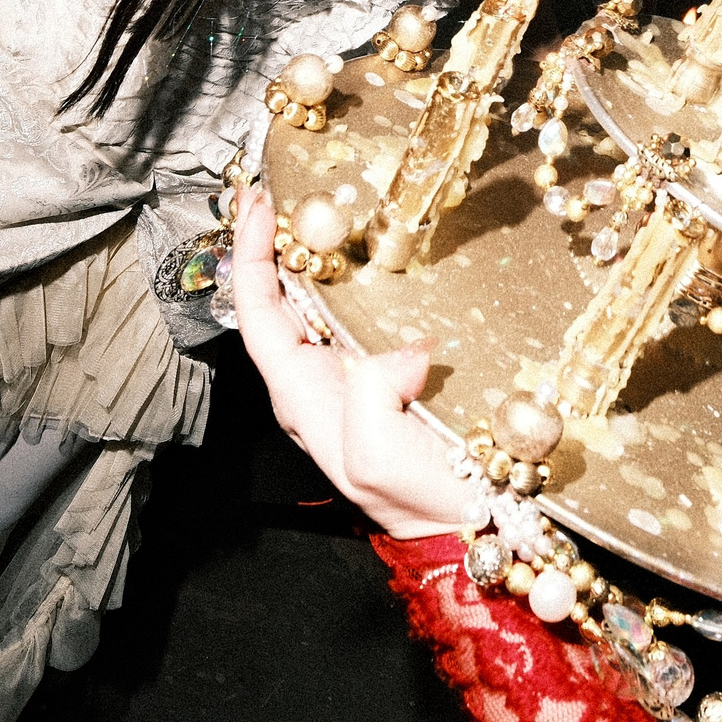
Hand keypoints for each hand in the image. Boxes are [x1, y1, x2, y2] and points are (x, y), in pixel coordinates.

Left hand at [229, 188, 463, 537]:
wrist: (471, 530)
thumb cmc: (423, 502)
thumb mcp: (381, 459)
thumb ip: (373, 397)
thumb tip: (402, 350)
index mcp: (301, 399)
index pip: (257, 316)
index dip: (250, 258)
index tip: (258, 206)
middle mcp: (315, 386)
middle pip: (277, 306)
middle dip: (271, 247)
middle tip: (278, 190)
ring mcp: (349, 382)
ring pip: (315, 309)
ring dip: (311, 259)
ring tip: (318, 208)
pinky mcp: (385, 379)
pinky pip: (356, 319)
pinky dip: (353, 279)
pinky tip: (370, 255)